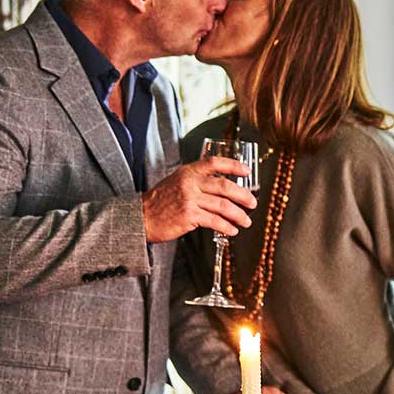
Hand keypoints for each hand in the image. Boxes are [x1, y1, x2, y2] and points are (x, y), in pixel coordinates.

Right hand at [141, 157, 256, 241]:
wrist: (141, 217)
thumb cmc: (160, 202)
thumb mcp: (176, 182)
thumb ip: (196, 181)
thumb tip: (223, 189)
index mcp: (188, 172)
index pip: (214, 163)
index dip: (233, 165)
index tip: (247, 171)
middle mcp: (190, 182)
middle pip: (225, 186)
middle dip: (244, 196)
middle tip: (252, 203)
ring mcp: (189, 199)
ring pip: (223, 205)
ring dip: (239, 215)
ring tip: (246, 221)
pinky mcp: (189, 215)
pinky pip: (215, 221)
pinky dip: (227, 226)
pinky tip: (232, 230)